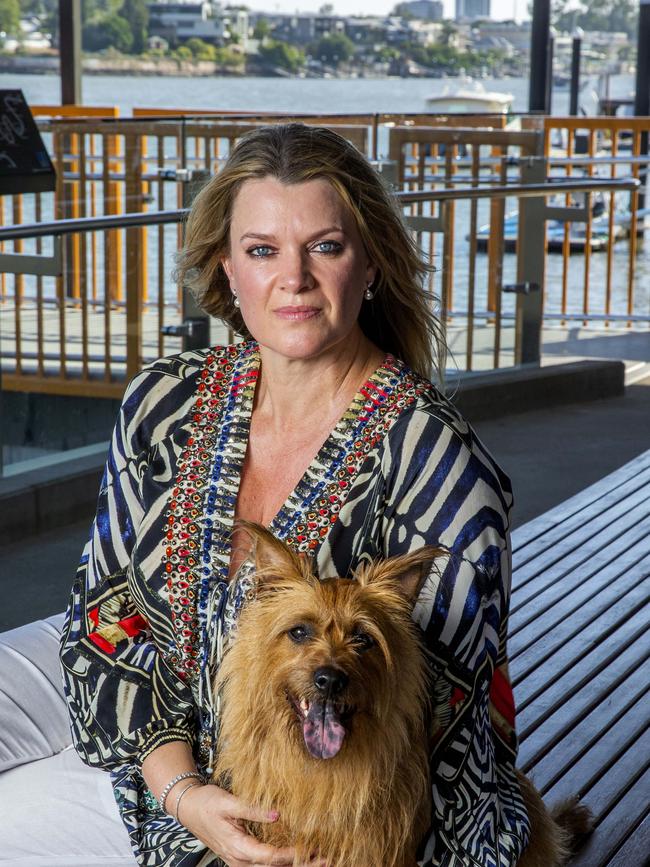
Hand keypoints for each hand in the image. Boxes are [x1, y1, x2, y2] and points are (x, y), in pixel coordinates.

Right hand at [178, 783, 324, 866]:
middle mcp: (239, 860)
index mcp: (237, 847)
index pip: (269, 857)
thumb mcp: (229, 802)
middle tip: (325, 860)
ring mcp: (240, 861)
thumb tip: (277, 814)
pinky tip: (298, 856)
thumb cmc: (207, 802)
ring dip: (294, 866)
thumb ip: (253, 809)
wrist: (189, 808)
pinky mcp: (242, 857)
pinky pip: (264, 865)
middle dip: (300, 865)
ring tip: (318, 860)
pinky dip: (283, 863)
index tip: (311, 850)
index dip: (291, 855)